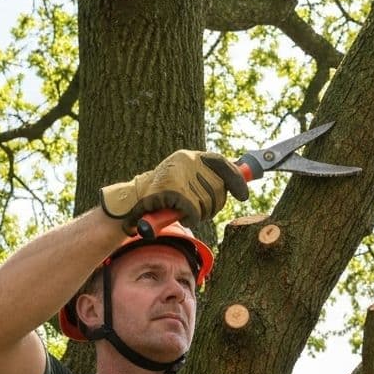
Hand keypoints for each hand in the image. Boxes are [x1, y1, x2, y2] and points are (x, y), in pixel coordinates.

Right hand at [100, 150, 248, 231]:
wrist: (130, 201)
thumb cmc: (162, 194)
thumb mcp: (185, 181)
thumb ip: (206, 180)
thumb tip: (239, 187)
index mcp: (190, 156)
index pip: (221, 163)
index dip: (235, 179)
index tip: (244, 195)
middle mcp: (185, 160)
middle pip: (218, 187)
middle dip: (214, 204)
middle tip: (200, 210)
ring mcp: (178, 174)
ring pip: (208, 200)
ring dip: (201, 213)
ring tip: (187, 212)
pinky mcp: (171, 190)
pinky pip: (195, 209)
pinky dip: (192, 217)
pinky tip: (183, 216)